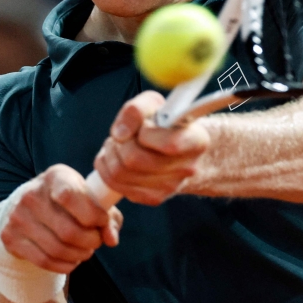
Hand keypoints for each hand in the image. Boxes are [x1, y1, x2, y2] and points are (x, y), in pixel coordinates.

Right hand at [1, 165, 123, 273]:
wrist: (26, 206)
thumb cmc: (67, 202)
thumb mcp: (88, 199)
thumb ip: (108, 218)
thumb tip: (111, 239)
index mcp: (55, 177)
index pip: (71, 196)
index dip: (93, 215)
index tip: (102, 221)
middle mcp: (32, 194)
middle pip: (69, 231)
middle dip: (91, 241)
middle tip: (96, 241)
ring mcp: (18, 216)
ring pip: (58, 249)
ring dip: (79, 255)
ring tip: (85, 250)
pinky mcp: (10, 237)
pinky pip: (44, 261)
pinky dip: (65, 265)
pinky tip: (72, 259)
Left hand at [94, 90, 209, 205]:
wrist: (180, 148)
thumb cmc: (166, 123)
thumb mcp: (156, 105)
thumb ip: (137, 110)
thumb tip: (120, 133)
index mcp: (196, 141)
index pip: (168, 144)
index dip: (145, 132)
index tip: (144, 126)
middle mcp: (187, 168)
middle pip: (134, 159)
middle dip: (121, 142)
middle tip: (125, 134)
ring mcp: (170, 187)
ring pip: (120, 172)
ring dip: (111, 152)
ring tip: (120, 143)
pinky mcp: (153, 198)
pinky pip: (115, 184)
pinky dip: (107, 166)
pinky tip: (117, 157)